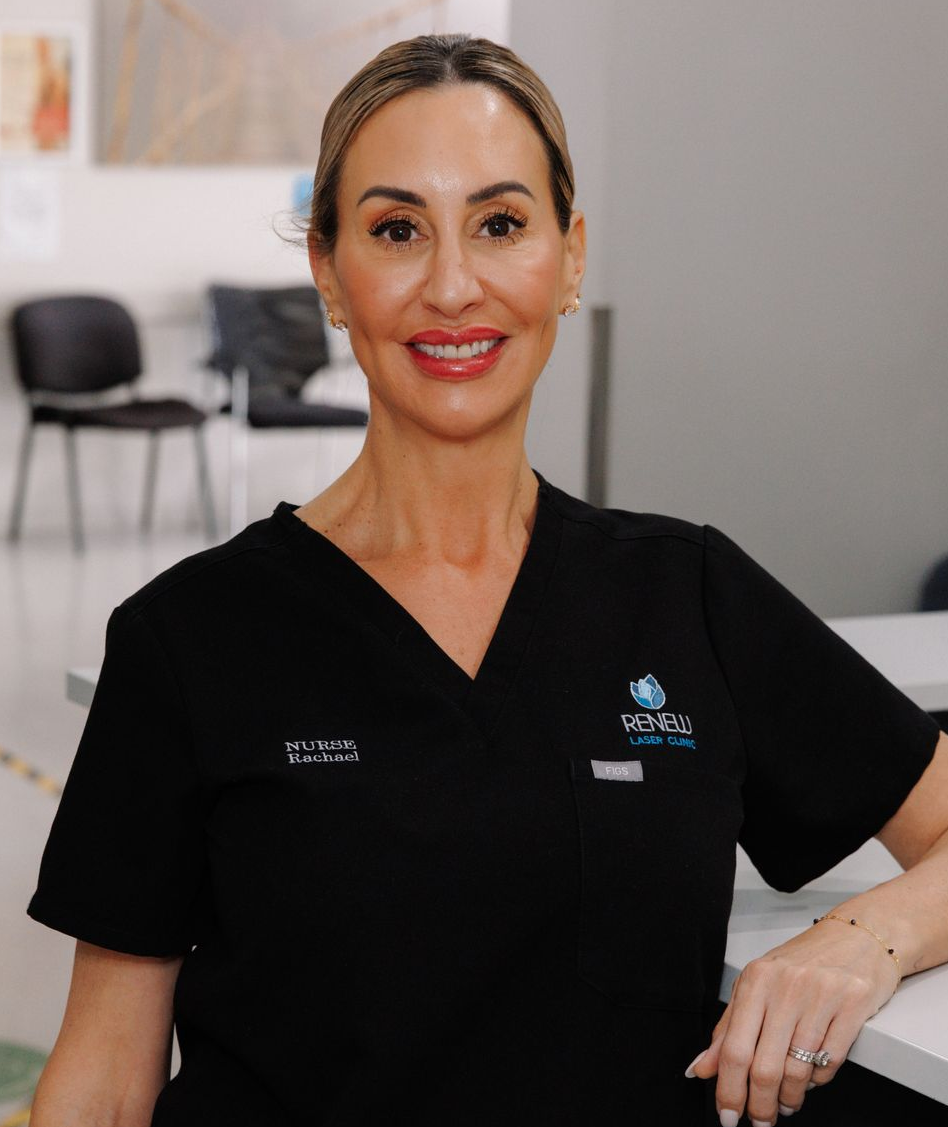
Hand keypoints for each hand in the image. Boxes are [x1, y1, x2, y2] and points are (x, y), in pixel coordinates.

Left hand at [687, 919, 899, 1125]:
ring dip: (789, 1099)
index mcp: (755, 981)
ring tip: (785, 1103)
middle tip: (759, 1122)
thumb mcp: (758, 987)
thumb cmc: (804, 962)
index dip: (728, 1090)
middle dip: (759, 1106)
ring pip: (797, 1071)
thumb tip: (700, 1068)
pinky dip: (818, 1082)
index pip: (733, 1048)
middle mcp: (785, 987)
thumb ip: (728, 1028)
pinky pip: (830, 1062)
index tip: (728, 1116)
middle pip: (763, 1067)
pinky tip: (811, 1080)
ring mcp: (820, 996)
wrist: (858, 936)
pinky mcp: (852, 1006)